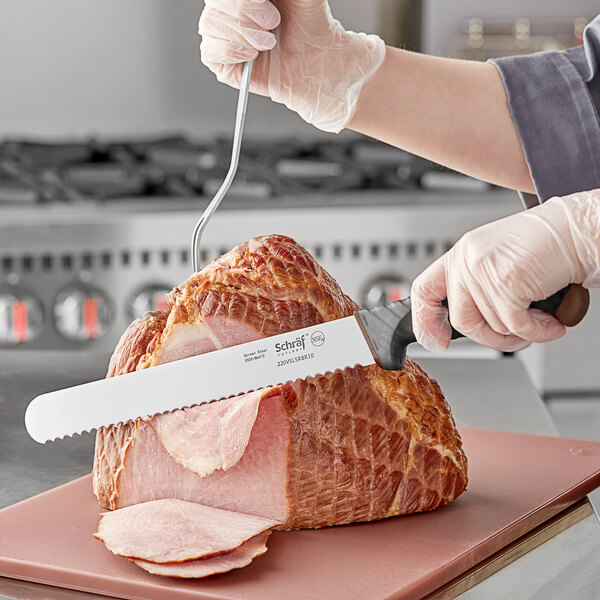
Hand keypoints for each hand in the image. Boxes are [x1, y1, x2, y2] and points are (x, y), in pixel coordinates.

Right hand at [198, 0, 384, 132]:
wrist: (317, 61)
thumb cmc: (309, 26)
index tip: (270, 6)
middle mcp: (228, 8)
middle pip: (214, 3)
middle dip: (244, 14)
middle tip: (272, 25)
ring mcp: (222, 33)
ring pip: (210, 24)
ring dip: (242, 34)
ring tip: (267, 43)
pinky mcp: (220, 60)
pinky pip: (210, 51)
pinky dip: (231, 51)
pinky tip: (251, 54)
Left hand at [411, 190, 599, 352]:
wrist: (581, 230)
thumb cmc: (550, 246)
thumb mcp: (500, 263)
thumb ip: (479, 287)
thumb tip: (469, 323)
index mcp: (462, 253)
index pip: (424, 290)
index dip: (425, 321)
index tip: (435, 340)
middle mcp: (467, 259)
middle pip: (460, 320)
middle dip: (490, 338)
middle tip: (516, 335)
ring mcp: (483, 269)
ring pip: (490, 326)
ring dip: (522, 333)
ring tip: (542, 318)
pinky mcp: (504, 282)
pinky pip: (515, 326)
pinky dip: (538, 331)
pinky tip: (551, 321)